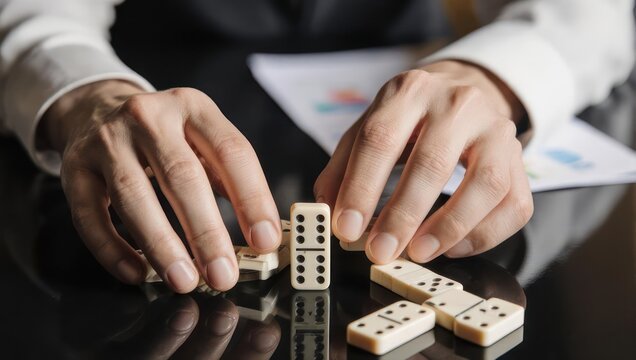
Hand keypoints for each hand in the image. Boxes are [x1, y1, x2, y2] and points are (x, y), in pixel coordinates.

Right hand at [40, 80, 280, 291]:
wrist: (96, 107)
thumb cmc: (163, 134)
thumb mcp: (200, 136)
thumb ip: (227, 177)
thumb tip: (258, 234)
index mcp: (194, 107)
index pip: (232, 152)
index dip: (252, 198)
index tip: (264, 240)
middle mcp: (149, 117)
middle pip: (182, 177)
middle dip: (206, 233)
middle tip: (223, 274)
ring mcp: (107, 140)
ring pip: (133, 196)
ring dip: (161, 245)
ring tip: (184, 279)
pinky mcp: (74, 167)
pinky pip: (90, 215)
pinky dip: (113, 249)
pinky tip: (136, 272)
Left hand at [314, 61, 532, 262]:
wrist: (463, 91)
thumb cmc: (410, 118)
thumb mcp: (370, 126)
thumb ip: (344, 167)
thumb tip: (328, 211)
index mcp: (410, 90)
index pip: (380, 138)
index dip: (361, 187)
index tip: (346, 228)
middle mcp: (458, 103)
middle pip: (432, 162)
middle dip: (403, 215)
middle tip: (380, 251)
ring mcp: (497, 129)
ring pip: (486, 184)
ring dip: (449, 227)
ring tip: (418, 253)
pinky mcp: (520, 158)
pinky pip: (514, 204)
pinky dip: (484, 235)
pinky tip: (452, 247)